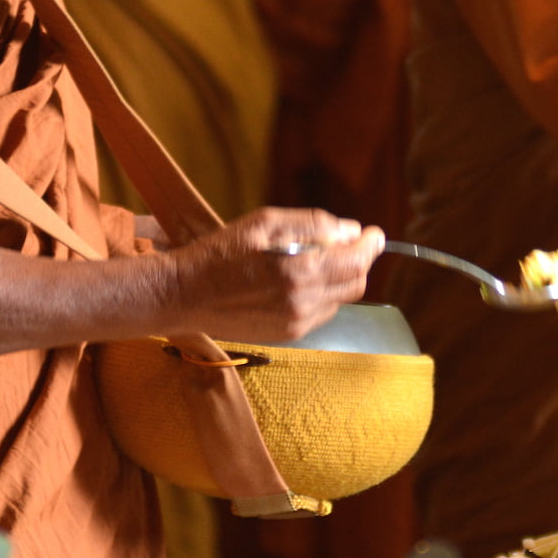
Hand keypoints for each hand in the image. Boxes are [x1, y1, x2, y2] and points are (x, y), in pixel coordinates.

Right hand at [174, 208, 381, 342]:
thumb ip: (313, 225)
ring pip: (340, 299)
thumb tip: (350, 231)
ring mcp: (296, 323)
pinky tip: (298, 280)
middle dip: (357, 261)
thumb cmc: (221, 251)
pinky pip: (321, 312)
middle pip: (356, 283)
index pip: (357, 262)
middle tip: (346, 243)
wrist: (184, 295)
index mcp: (299, 271)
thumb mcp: (266, 222)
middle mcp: (304, 302)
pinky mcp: (287, 335)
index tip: (373, 234)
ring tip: (313, 260)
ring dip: (338, 278)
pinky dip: (321, 294)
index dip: (371, 245)